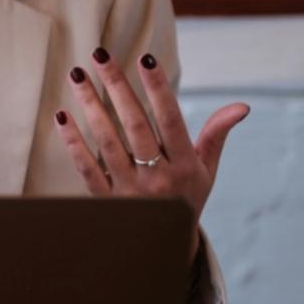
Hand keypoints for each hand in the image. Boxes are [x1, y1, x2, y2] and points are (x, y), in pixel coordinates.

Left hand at [53, 48, 247, 260]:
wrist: (161, 250)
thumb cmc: (185, 199)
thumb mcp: (206, 171)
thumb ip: (216, 135)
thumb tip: (242, 106)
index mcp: (185, 166)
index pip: (171, 120)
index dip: (159, 90)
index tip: (145, 59)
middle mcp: (157, 177)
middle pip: (134, 125)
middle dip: (116, 86)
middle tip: (99, 53)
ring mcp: (129, 190)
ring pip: (107, 141)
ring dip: (91, 105)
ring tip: (77, 74)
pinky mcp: (105, 201)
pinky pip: (87, 167)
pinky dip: (73, 142)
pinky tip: (62, 115)